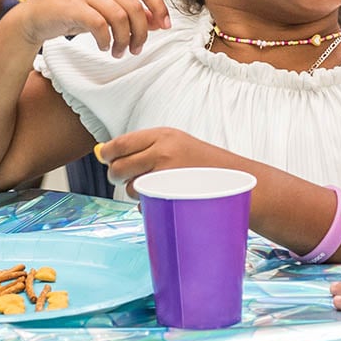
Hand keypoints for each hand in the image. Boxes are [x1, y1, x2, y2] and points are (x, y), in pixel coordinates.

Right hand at [16, 0, 169, 56]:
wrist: (38, 15)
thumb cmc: (76, 12)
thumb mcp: (107, 10)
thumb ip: (132, 13)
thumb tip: (159, 21)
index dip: (160, 7)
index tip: (166, 26)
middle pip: (134, 6)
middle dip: (141, 33)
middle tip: (135, 50)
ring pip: (119, 17)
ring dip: (123, 40)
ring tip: (119, 52)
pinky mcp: (72, 5)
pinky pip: (99, 24)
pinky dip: (105, 40)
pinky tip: (103, 46)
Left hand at [96, 128, 242, 196]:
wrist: (237, 181)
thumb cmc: (204, 163)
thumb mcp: (176, 143)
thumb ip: (144, 146)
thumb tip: (104, 153)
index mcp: (163, 135)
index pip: (120, 144)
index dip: (108, 153)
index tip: (105, 158)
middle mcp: (162, 153)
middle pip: (119, 167)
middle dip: (116, 175)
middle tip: (125, 177)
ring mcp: (165, 176)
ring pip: (130, 188)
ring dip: (136, 190)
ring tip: (159, 185)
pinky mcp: (169, 198)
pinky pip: (142, 205)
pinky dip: (147, 205)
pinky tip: (167, 197)